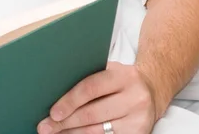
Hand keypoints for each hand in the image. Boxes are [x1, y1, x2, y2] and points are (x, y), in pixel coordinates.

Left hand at [37, 62, 157, 133]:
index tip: (53, 112)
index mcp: (124, 76)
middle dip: (66, 122)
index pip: (91, 88)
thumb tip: (56, 88)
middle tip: (46, 126)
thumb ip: (90, 77)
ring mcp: (138, 120)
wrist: (153, 90)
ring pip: (98, 132)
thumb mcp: (110, 70)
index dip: (70, 101)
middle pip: (92, 114)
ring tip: (56, 133)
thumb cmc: (122, 79)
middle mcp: (134, 98)